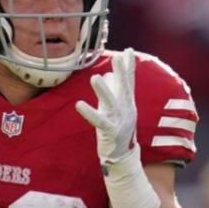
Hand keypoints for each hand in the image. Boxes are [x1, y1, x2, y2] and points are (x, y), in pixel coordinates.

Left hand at [74, 48, 138, 164]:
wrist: (122, 156)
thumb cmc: (116, 130)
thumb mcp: (115, 109)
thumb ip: (113, 92)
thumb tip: (108, 75)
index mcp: (128, 103)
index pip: (129, 82)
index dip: (129, 66)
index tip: (128, 51)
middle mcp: (127, 110)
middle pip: (124, 89)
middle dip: (122, 73)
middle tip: (116, 57)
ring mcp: (119, 121)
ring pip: (112, 104)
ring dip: (103, 91)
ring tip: (95, 77)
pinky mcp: (110, 132)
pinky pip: (98, 121)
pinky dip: (89, 113)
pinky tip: (79, 104)